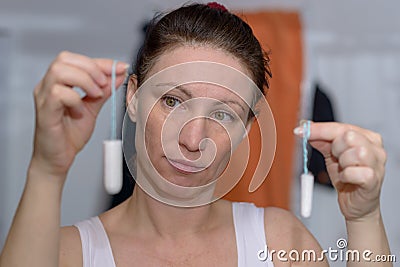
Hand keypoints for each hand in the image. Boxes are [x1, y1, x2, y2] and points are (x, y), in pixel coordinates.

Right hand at [31, 51, 127, 178]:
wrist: (58, 159)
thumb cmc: (70, 135)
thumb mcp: (93, 108)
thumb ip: (104, 91)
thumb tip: (119, 74)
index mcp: (59, 82)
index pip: (77, 60)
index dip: (100, 62)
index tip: (120, 68)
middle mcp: (47, 85)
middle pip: (64, 59)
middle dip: (91, 68)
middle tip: (104, 85)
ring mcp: (43, 97)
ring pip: (60, 71)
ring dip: (84, 81)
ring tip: (95, 95)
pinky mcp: (44, 111)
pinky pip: (57, 93)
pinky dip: (74, 98)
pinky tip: (80, 111)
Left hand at [299, 122, 386, 220]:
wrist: (356, 203)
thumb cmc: (347, 177)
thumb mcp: (330, 155)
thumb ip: (320, 139)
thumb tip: (304, 127)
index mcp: (366, 136)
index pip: (340, 127)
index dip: (318, 129)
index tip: (300, 131)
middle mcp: (375, 148)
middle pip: (349, 137)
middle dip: (335, 148)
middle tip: (335, 158)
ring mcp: (377, 164)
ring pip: (355, 153)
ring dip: (342, 162)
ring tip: (343, 169)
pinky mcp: (373, 180)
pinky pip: (354, 172)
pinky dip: (345, 176)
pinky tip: (346, 179)